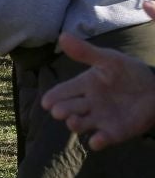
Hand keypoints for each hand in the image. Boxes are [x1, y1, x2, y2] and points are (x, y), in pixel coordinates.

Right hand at [41, 32, 154, 149]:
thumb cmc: (129, 72)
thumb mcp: (109, 60)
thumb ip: (86, 52)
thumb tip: (62, 35)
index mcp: (83, 86)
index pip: (62, 92)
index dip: (53, 97)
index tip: (47, 102)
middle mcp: (87, 104)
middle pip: (68, 109)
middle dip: (62, 111)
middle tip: (59, 111)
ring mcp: (99, 119)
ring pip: (80, 125)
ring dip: (75, 125)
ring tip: (73, 121)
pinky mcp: (114, 132)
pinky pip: (102, 140)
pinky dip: (98, 142)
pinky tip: (97, 140)